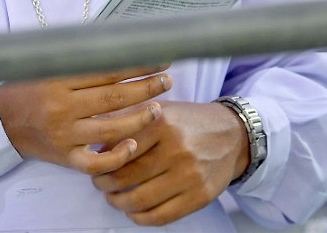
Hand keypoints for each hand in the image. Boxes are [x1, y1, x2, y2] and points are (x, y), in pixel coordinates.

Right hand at [0, 67, 171, 174]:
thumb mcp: (45, 65)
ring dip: (140, 119)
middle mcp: (62, 107)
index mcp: (58, 79)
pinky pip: (97, 162)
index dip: (137, 63)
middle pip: (114, 97)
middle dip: (147, 87)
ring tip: (158, 109)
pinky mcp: (65, 157)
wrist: (0, 121)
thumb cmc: (27, 88)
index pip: (107, 69)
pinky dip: (118, 155)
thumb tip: (116, 42)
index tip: (159, 59)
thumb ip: (76, 58)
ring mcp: (65, 135)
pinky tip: (134, 145)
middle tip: (167, 81)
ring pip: (111, 129)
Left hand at [91, 100, 248, 225]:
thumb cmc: (188, 122)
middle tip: (100, 183)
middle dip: (105, 184)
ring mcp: (189, 175)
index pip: (118, 149)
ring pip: (140, 199)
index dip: (100, 161)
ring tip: (114, 197)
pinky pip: (161, 216)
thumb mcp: (161, 110)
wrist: (232, 135)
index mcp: (161, 124)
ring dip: (119, 202)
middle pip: (126, 177)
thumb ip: (130, 119)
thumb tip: (96, 142)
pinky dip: (140, 218)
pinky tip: (133, 211)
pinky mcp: (200, 196)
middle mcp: (176, 149)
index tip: (94, 164)